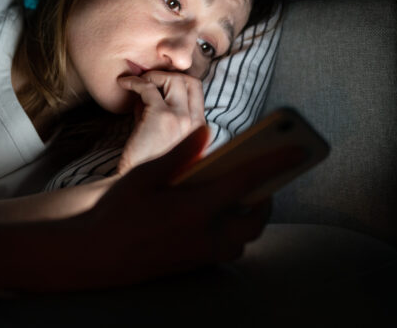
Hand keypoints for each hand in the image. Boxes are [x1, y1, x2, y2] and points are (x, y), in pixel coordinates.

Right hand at [80, 126, 274, 287]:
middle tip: (262, 176)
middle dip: (266, 196)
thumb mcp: (143, 176)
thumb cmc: (116, 213)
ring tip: (242, 195)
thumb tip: (206, 133)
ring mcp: (201, 253)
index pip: (246, 181)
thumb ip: (180, 155)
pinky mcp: (194, 263)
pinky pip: (228, 248)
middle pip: (255, 217)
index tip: (300, 150)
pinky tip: (217, 215)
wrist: (96, 255)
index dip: (276, 163)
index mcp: (194, 208)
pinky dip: (234, 231)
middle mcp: (205, 234)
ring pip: (244, 237)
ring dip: (250, 216)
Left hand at [117, 70, 205, 173]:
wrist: (137, 187)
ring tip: (136, 83)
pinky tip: (124, 84)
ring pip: (174, 79)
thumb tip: (148, 90)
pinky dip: (135, 82)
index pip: (197, 91)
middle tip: (148, 81)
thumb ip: (160, 112)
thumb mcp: (161, 135)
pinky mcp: (161, 117)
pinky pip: (149, 87)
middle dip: (168, 75)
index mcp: (200, 130)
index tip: (158, 85)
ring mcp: (181, 120)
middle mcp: (196, 124)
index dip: (177, 83)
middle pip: (190, 81)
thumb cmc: (145, 162)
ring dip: (153, 76)